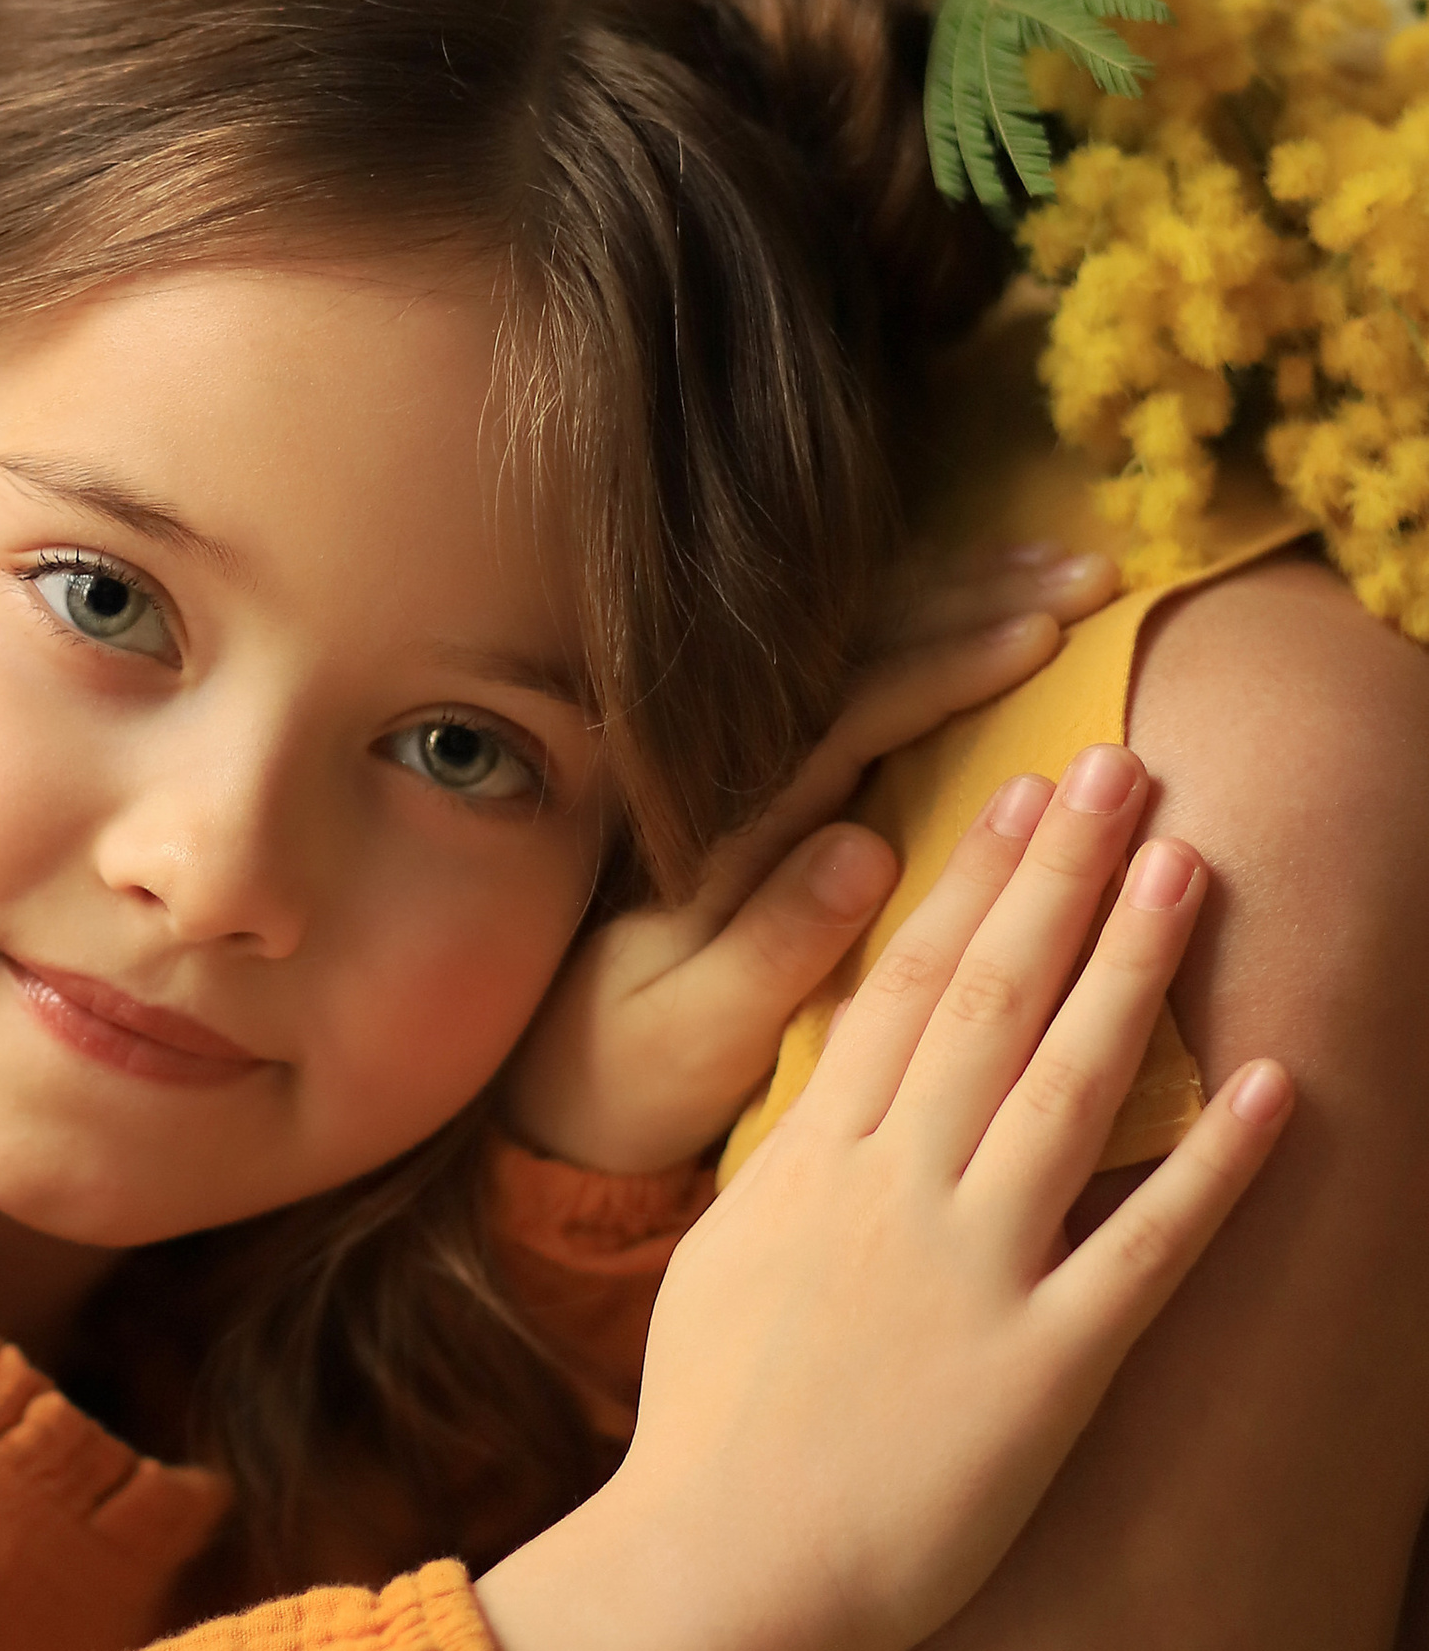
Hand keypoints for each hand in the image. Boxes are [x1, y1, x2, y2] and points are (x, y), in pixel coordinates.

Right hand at [481, 747, 1290, 1650]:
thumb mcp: (724, 1263)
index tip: (1021, 797)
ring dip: (1135, 962)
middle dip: (1062, 870)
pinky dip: (1217, 1161)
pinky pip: (1146, 1244)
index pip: (907, 987)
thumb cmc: (705, 1435)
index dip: (973, 881)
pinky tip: (1276, 1082)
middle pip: (994, 996)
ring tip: (1188, 862)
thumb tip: (834, 1110)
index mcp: (815, 1162)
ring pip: (1070, 1082)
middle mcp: (896, 1190)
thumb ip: (790, 1175)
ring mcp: (971, 1270)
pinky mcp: (1043, 1366)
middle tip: (1121, 768)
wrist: (710, 1568)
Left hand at [507, 543, 1119, 1175]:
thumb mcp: (695, 1031)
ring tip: (1074, 568)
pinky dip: (936, 624)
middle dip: (977, 600)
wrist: (557, 1081)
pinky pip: (859, 668)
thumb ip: (773, 945)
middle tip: (1094, 574)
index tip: (1039, 635)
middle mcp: (730, 772)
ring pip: (861, 642)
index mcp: (718, 825)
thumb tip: (866, 845)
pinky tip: (1004, 602)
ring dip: (966, 595)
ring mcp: (749, 766)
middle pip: (858, 648)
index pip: (840, 713)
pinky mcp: (769, 778)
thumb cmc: (633, 1069)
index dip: (941, 666)